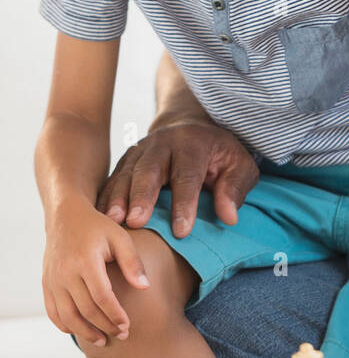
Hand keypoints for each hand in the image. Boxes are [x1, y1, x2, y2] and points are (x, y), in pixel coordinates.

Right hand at [42, 198, 151, 346]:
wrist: (65, 217)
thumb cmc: (98, 227)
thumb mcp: (120, 237)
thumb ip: (132, 262)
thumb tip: (144, 287)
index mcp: (86, 260)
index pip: (102, 296)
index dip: (115, 315)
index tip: (127, 326)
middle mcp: (65, 272)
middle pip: (85, 310)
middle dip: (105, 326)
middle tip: (122, 335)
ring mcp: (53, 279)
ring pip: (67, 316)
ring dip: (85, 332)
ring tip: (103, 340)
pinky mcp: (46, 283)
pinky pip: (53, 312)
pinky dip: (65, 325)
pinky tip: (79, 331)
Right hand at [96, 121, 258, 237]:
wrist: (190, 127)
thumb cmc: (218, 154)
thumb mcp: (239, 165)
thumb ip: (235, 187)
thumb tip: (229, 217)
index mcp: (193, 143)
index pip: (188, 174)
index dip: (185, 203)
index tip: (182, 231)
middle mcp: (163, 143)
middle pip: (150, 170)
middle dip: (142, 196)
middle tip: (136, 222)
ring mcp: (141, 150)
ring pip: (126, 173)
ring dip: (118, 198)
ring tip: (112, 222)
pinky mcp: (126, 161)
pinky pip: (113, 179)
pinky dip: (105, 198)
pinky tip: (100, 220)